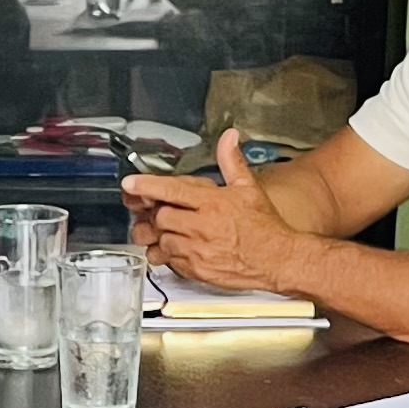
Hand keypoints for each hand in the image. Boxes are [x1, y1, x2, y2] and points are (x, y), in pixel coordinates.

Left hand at [114, 131, 285, 290]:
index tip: (130, 184)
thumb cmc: (265, 227)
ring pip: (161, 240)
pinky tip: (180, 247)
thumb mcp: (249, 188)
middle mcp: (202, 227)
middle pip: (161, 217)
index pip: (171, 191)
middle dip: (158, 213)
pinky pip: (169, 261)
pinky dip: (168, 254)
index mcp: (212, 203)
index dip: (147, 186)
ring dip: (162, 234)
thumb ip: (232, 161)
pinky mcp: (196, 271)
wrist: (278, 260)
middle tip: (164, 211)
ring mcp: (197, 251)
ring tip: (174, 230)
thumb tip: (229, 137)